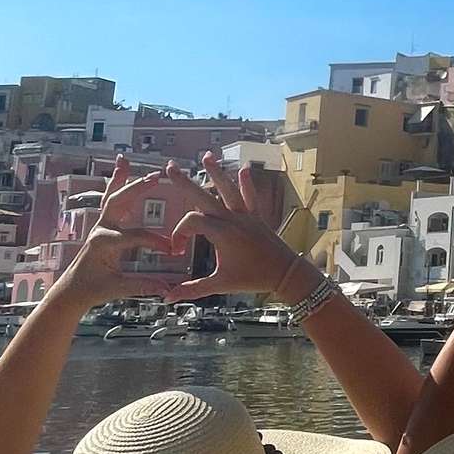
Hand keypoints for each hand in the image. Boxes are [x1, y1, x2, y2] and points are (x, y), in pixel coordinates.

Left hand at [49, 157, 178, 306]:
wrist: (71, 290)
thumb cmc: (92, 290)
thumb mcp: (118, 288)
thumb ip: (143, 286)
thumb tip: (168, 289)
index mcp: (104, 242)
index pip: (137, 235)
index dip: (157, 242)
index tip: (174, 250)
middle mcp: (100, 229)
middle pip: (120, 202)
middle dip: (138, 189)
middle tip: (157, 176)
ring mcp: (99, 226)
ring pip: (111, 197)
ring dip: (120, 178)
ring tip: (125, 159)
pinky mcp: (101, 226)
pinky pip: (109, 201)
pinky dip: (115, 185)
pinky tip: (121, 171)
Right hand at [166, 154, 310, 301]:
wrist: (286, 274)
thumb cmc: (253, 279)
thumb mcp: (221, 284)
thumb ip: (193, 290)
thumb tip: (167, 298)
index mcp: (222, 234)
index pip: (190, 222)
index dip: (178, 234)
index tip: (177, 251)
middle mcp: (233, 220)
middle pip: (203, 196)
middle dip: (184, 182)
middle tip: (169, 167)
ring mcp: (246, 217)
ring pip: (228, 190)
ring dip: (216, 173)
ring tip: (206, 156)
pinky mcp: (258, 218)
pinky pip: (252, 197)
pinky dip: (248, 184)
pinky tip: (244, 169)